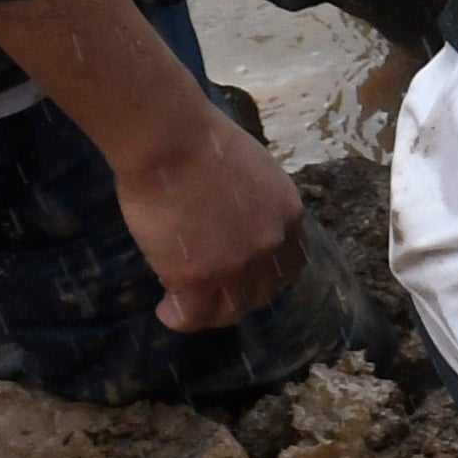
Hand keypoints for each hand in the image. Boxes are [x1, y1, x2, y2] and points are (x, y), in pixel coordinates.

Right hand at [115, 101, 304, 330]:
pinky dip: (179, 317)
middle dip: (239, 296)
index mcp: (290, 219)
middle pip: (263, 293)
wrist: (171, 140)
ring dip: (209, 312)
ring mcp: (237, 266)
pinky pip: (192, 315)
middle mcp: (272, 247)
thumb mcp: (257, 173)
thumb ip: (259, 205)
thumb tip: (244, 220)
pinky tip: (166, 311)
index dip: (266, 276)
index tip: (245, 277)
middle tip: (213, 293)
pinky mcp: (197, 277)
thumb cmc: (203, 143)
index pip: (289, 266)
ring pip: (230, 311)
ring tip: (188, 305)